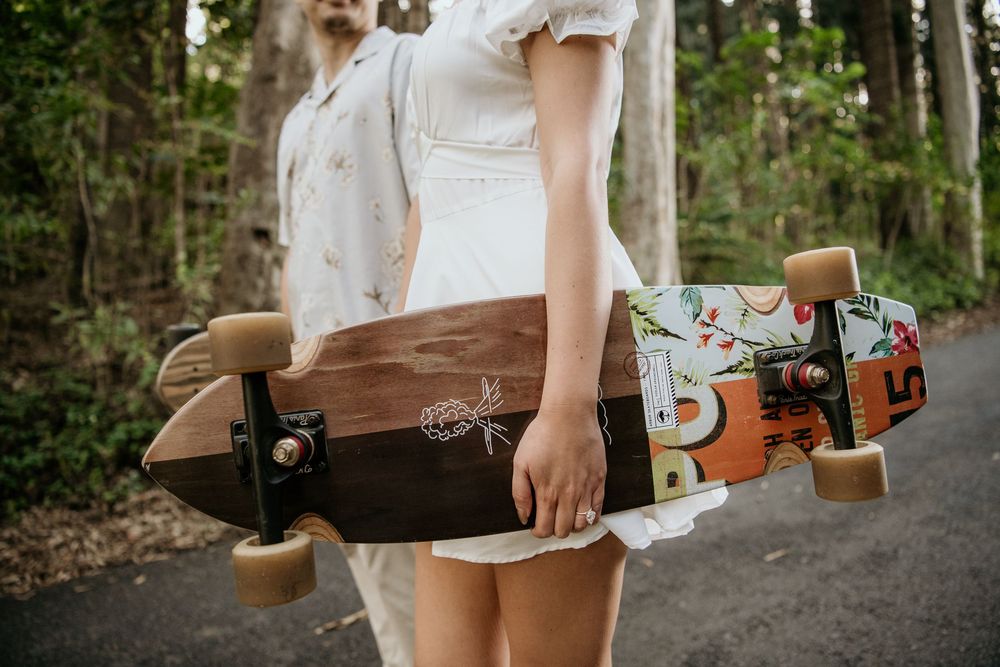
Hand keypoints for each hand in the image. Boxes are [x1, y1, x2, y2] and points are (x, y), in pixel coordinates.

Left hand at [511, 402, 605, 538]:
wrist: (569, 415)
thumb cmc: (541, 435)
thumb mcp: (520, 463)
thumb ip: (520, 493)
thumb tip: (524, 517)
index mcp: (547, 492)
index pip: (545, 529)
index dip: (538, 532)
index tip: (535, 525)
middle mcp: (569, 495)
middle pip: (564, 530)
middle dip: (554, 530)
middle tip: (549, 520)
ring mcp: (586, 488)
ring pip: (582, 524)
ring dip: (572, 525)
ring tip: (565, 515)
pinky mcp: (600, 480)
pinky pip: (598, 510)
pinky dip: (590, 516)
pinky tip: (581, 510)